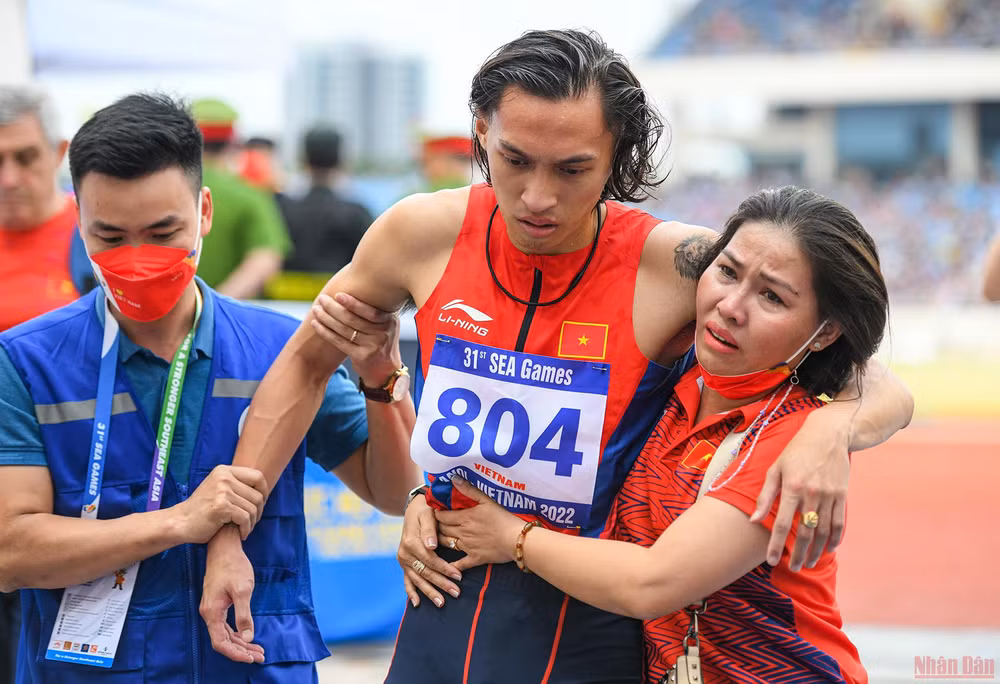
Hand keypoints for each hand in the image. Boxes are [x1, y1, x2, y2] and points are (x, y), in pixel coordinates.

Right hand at [174, 465, 267, 542]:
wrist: (180, 522)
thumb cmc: (202, 509)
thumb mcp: (218, 488)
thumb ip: (237, 485)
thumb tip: (264, 489)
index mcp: (224, 471)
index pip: (258, 476)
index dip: (264, 491)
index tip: (260, 504)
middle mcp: (224, 477)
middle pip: (257, 495)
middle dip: (259, 511)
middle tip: (251, 521)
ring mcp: (222, 491)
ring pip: (252, 508)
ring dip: (252, 522)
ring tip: (245, 529)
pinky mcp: (221, 506)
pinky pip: (245, 518)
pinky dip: (246, 529)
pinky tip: (241, 534)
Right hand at [200, 525, 265, 663]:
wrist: (224, 548)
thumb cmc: (233, 566)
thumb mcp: (242, 590)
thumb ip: (244, 615)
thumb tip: (248, 636)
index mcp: (212, 612)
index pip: (221, 642)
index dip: (236, 653)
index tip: (251, 658)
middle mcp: (209, 613)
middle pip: (223, 641)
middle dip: (242, 651)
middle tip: (260, 656)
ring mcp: (212, 609)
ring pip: (226, 634)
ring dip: (241, 643)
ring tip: (258, 650)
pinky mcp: (218, 604)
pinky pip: (226, 625)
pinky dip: (238, 632)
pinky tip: (249, 636)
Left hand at [310, 292, 401, 386]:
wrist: (386, 370)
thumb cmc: (381, 341)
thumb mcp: (386, 325)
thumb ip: (374, 311)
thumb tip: (350, 292)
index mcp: (389, 321)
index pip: (369, 311)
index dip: (352, 303)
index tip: (337, 294)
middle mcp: (382, 334)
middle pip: (352, 319)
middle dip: (334, 307)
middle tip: (322, 299)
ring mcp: (372, 346)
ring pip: (344, 329)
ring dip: (326, 318)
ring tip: (316, 309)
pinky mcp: (361, 357)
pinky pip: (339, 341)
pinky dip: (325, 331)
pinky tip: (316, 324)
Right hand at [397, 493, 463, 607]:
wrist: (414, 509)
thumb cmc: (425, 510)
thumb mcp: (428, 514)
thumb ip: (430, 530)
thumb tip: (432, 546)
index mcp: (411, 542)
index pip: (430, 560)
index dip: (444, 569)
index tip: (459, 576)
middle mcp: (405, 553)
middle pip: (425, 572)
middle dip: (441, 583)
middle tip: (456, 593)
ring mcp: (403, 560)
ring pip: (417, 579)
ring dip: (429, 592)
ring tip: (442, 603)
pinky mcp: (404, 563)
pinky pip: (407, 580)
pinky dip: (411, 592)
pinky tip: (417, 604)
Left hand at [435, 477, 523, 568]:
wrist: (516, 539)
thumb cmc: (503, 518)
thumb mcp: (487, 500)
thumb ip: (469, 490)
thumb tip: (454, 479)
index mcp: (464, 518)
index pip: (441, 516)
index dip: (436, 513)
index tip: (435, 511)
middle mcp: (462, 532)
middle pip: (442, 529)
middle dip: (436, 526)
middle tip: (436, 523)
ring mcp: (467, 546)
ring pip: (447, 544)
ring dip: (440, 540)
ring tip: (438, 537)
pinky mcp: (475, 558)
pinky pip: (460, 564)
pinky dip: (452, 566)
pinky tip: (446, 567)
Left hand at [750, 411, 849, 570]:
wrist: (828, 435)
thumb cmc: (796, 451)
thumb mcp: (775, 469)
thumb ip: (765, 496)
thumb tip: (753, 519)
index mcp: (792, 487)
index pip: (781, 524)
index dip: (776, 545)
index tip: (772, 561)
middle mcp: (812, 494)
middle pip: (804, 533)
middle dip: (798, 554)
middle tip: (794, 568)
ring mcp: (829, 496)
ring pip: (823, 531)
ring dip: (816, 551)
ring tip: (809, 563)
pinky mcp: (842, 495)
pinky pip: (839, 523)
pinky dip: (834, 539)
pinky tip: (828, 549)